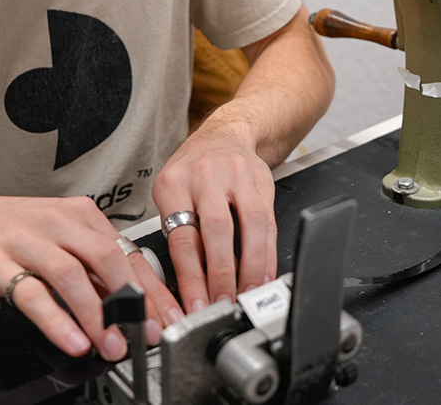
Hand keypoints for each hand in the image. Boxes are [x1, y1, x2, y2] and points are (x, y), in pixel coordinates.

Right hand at [0, 190, 182, 359]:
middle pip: (107, 258)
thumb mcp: (59, 241)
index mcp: (81, 215)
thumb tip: (130, 304)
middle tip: (142, 334)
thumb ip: (92, 270)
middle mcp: (59, 223)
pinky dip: (56, 320)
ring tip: (109, 344)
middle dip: (130, 301)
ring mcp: (28, 241)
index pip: (126, 253)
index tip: (165, 319)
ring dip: (96, 315)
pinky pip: (32, 293)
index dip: (150, 290)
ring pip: (72, 275)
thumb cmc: (11, 233)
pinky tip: (72, 339)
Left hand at [151, 118, 277, 313]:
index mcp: (174, 183)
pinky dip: (268, 254)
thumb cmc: (192, 172)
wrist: (224, 135)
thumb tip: (187, 287)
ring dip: (251, 267)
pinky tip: (264, 274)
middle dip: (222, 275)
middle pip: (217, 231)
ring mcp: (238, 177)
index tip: (195, 305)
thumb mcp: (170, 195)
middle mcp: (206, 176)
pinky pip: (269, 222)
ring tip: (247, 295)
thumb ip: (179, 235)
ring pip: (250, 226)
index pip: (183, 237)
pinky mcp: (263, 182)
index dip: (191, 278)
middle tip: (223, 304)